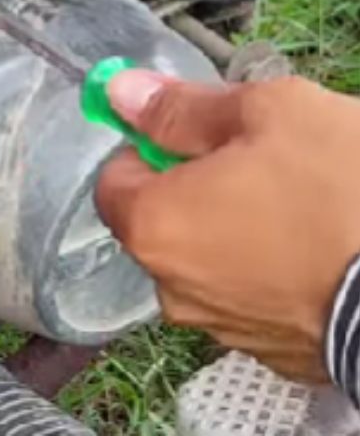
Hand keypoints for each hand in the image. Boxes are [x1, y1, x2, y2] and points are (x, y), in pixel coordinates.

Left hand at [96, 70, 359, 380]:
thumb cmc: (344, 193)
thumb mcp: (268, 113)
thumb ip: (183, 107)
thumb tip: (119, 93)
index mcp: (155, 227)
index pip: (114, 179)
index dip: (149, 146)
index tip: (196, 130)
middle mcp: (175, 289)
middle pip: (163, 221)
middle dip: (199, 186)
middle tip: (261, 160)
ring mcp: (229, 332)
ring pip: (211, 261)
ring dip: (238, 229)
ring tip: (302, 204)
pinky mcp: (281, 357)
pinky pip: (256, 298)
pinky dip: (275, 271)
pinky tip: (320, 246)